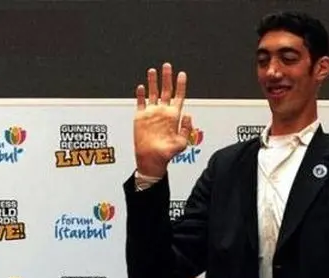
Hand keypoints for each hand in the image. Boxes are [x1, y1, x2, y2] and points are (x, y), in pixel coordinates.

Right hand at [134, 63, 192, 177]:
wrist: (151, 160)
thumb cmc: (166, 154)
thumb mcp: (181, 144)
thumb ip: (186, 130)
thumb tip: (188, 115)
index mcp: (173, 117)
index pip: (178, 97)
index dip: (180, 85)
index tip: (182, 74)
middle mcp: (162, 113)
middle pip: (165, 91)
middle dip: (167, 78)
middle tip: (167, 66)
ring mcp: (152, 114)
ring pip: (152, 93)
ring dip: (153, 82)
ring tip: (153, 71)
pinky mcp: (141, 117)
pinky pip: (140, 103)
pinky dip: (140, 94)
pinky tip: (141, 87)